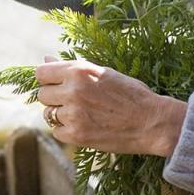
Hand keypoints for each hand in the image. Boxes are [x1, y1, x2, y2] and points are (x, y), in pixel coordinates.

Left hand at [35, 56, 187, 156]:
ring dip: (60, 114)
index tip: (55, 84)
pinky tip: (83, 126)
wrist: (152, 122)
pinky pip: (56, 131)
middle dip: (54, 97)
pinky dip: (66, 130)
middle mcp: (73, 90)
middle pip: (42, 94)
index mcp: (79, 71)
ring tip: (82, 114)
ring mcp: (73, 114)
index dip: (47, 79)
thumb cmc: (131, 94)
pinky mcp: (76, 135)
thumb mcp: (103, 72)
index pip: (41, 73)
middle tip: (73, 101)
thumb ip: (72, 68)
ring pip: (48, 114)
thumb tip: (46, 59)